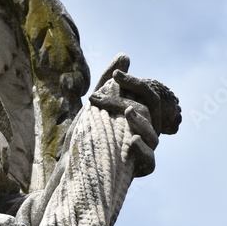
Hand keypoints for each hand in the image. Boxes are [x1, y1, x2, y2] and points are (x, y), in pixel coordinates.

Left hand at [89, 54, 180, 176]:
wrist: (74, 164)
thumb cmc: (89, 133)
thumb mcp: (96, 105)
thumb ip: (109, 82)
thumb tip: (125, 56)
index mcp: (140, 116)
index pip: (148, 95)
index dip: (135, 83)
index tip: (115, 75)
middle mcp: (146, 132)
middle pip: (146, 111)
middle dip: (122, 100)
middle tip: (94, 97)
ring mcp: (144, 151)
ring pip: (152, 136)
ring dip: (140, 122)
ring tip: (126, 112)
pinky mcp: (138, 169)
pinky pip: (149, 162)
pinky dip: (142, 151)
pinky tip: (131, 141)